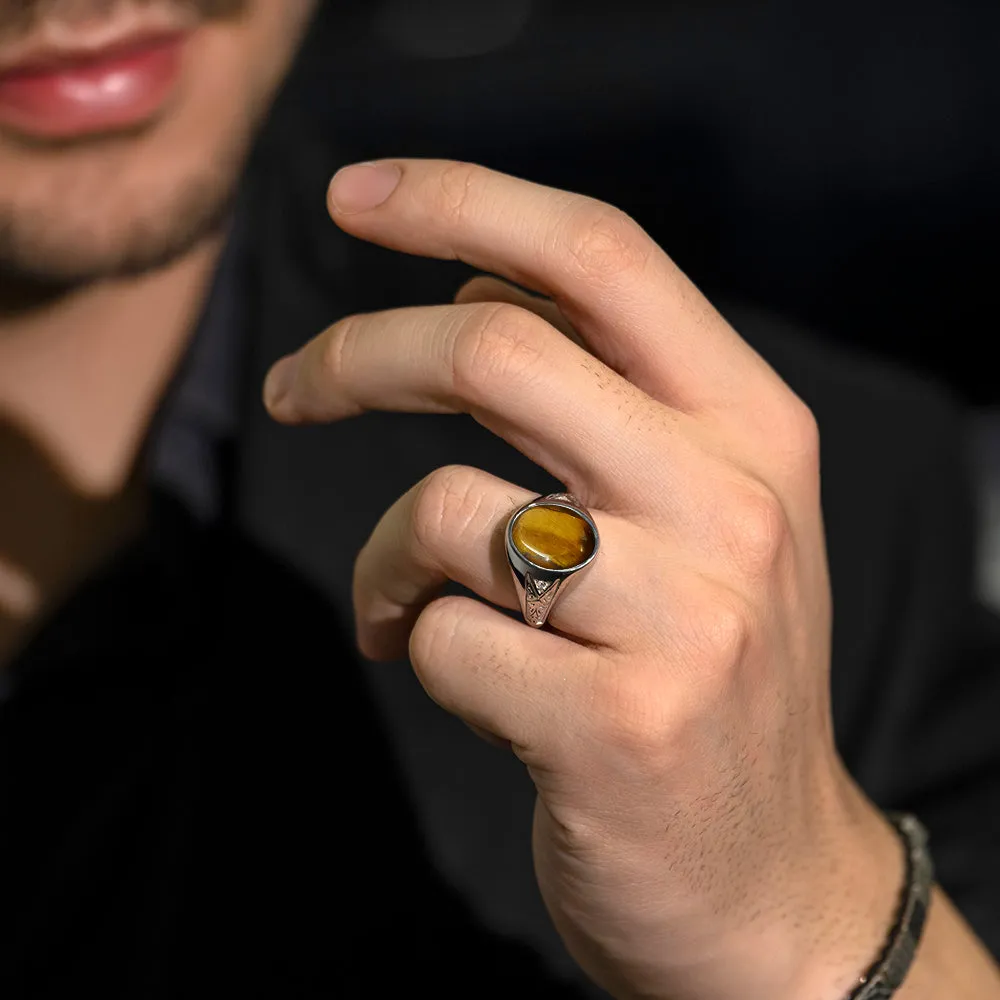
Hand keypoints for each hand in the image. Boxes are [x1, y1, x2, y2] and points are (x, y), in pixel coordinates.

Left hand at [262, 159, 904, 999]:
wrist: (776, 881)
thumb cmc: (711, 675)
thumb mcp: (704, 515)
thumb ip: (607, 395)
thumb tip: (474, 296)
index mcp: (757, 427)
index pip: (601, 256)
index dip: (465, 203)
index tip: (356, 196)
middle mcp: (734, 503)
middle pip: (492, 351)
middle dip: (354, 355)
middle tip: (290, 388)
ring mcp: (683, 618)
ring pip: (445, 510)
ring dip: (382, 556)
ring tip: (393, 603)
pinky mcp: (614, 726)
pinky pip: (441, 637)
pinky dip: (413, 646)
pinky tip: (451, 679)